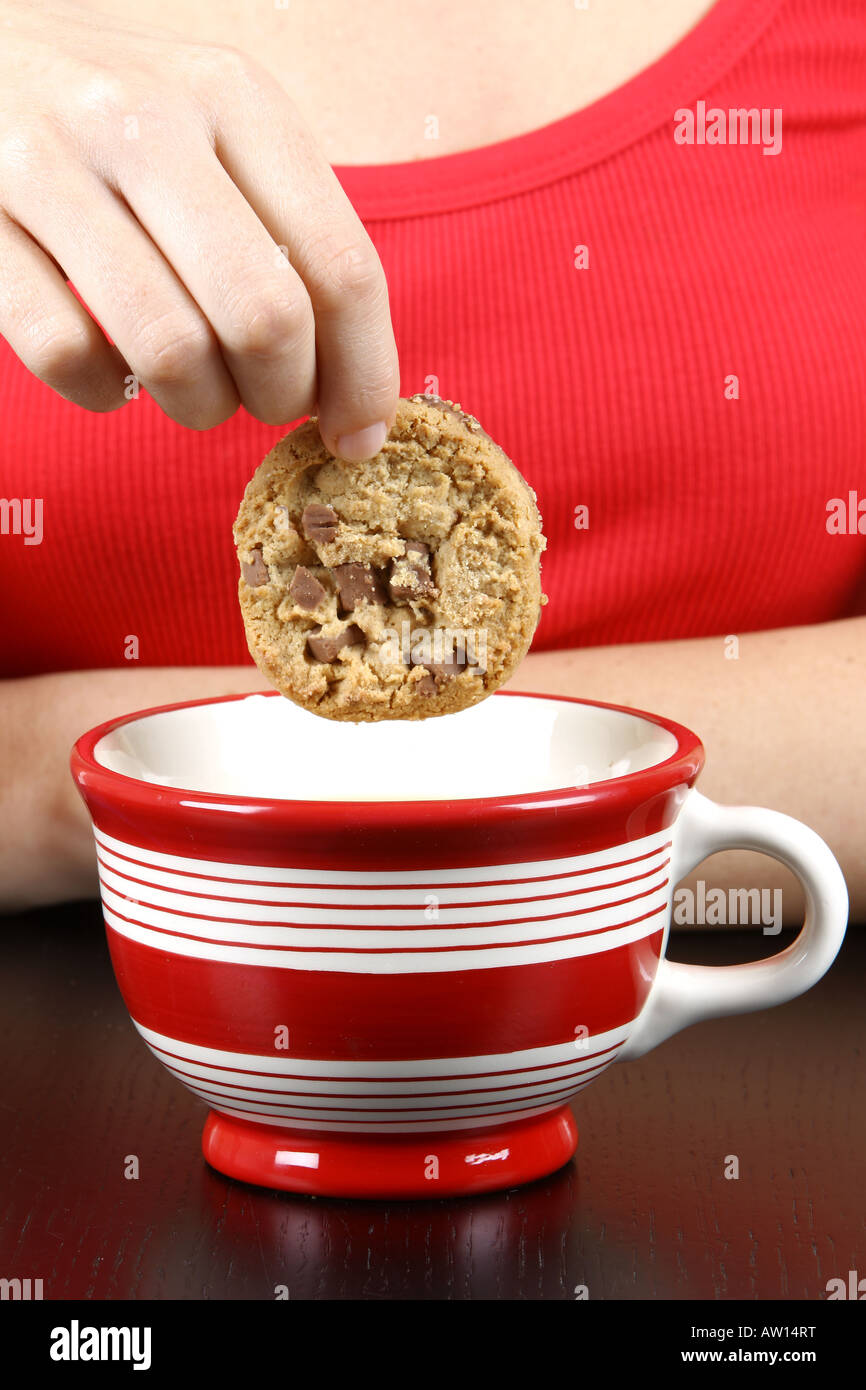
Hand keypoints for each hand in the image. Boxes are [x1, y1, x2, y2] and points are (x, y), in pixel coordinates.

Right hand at [0, 0, 398, 456]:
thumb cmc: (129, 123)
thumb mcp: (224, 133)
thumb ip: (295, 237)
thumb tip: (357, 397)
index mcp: (236, 97)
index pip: (342, 269)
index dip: (364, 376)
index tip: (360, 434)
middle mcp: (148, 120)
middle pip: (264, 319)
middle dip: (281, 396)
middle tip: (267, 402)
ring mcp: (51, 167)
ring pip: (170, 350)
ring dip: (199, 406)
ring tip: (195, 393)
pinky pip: (67, 355)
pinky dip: (102, 392)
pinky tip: (112, 370)